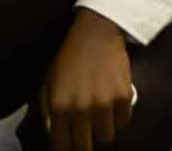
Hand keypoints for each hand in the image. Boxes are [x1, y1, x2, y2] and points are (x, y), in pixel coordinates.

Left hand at [40, 9, 134, 150]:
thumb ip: (47, 110)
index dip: (64, 148)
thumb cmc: (69, 57)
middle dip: (82, 143)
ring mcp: (104, 104)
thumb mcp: (48, 81)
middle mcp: (81, 108)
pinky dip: (118, 117)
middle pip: (84, 148)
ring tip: (98, 114)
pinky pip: (123, 123)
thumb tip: (53, 136)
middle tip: (83, 134)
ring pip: (106, 138)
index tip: (67, 144)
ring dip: (102, 129)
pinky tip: (112, 103)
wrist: (96, 32)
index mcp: (59, 105)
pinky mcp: (124, 97)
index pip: (61, 146)